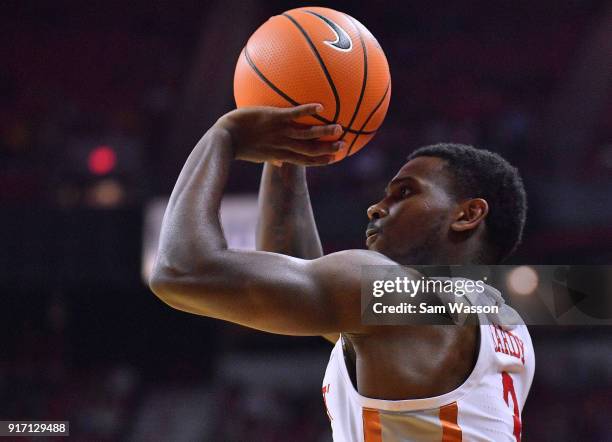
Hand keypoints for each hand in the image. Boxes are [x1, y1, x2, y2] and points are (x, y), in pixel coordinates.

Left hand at [215, 104, 343, 165]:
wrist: (223, 138)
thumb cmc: (237, 145)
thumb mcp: (256, 155)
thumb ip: (270, 158)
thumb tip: (278, 163)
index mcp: (280, 155)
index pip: (304, 161)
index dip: (320, 161)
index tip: (334, 158)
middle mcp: (283, 146)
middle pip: (310, 150)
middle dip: (327, 149)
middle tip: (343, 145)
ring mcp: (279, 132)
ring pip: (306, 135)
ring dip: (323, 132)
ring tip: (339, 128)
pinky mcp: (273, 118)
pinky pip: (293, 115)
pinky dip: (307, 111)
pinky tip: (320, 106)